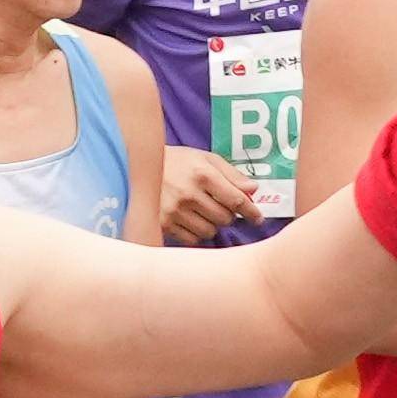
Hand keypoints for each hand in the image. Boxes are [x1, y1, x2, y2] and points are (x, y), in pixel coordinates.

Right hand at [139, 143, 273, 247]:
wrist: (138, 167)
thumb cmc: (177, 162)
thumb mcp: (205, 159)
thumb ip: (231, 174)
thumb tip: (253, 189)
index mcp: (202, 174)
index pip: (236, 200)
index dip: (251, 211)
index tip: (257, 218)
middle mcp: (188, 194)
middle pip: (225, 219)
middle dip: (228, 214)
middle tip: (220, 206)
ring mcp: (174, 211)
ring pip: (210, 231)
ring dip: (212, 224)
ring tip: (202, 210)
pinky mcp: (163, 223)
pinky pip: (192, 238)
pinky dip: (196, 232)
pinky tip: (190, 219)